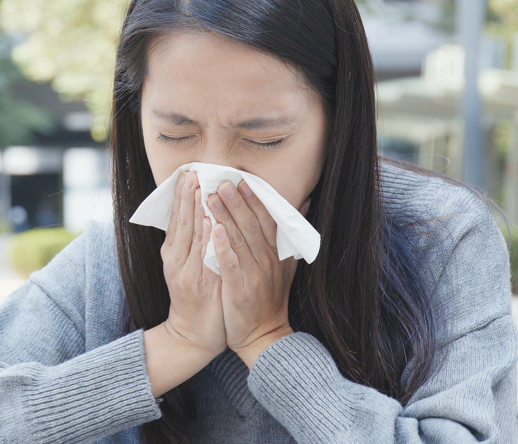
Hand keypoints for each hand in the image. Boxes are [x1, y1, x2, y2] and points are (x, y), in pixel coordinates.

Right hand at [159, 171, 226, 356]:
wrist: (193, 336)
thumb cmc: (198, 298)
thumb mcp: (191, 267)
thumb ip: (196, 242)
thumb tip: (206, 214)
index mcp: (174, 253)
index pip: (177, 218)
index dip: (182, 195)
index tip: (188, 173)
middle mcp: (176, 260)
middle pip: (181, 222)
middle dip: (187, 196)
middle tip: (192, 172)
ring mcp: (187, 272)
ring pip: (191, 236)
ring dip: (195, 211)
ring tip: (200, 188)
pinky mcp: (198, 285)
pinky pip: (203, 257)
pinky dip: (205, 238)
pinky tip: (209, 222)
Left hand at [210, 180, 297, 367]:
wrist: (264, 337)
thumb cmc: (269, 299)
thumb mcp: (287, 265)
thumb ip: (291, 235)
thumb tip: (305, 202)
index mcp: (276, 254)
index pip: (267, 220)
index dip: (255, 199)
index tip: (243, 179)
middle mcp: (267, 261)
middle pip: (252, 225)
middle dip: (237, 201)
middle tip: (222, 180)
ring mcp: (254, 274)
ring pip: (239, 239)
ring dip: (226, 215)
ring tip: (211, 196)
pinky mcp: (240, 288)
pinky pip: (231, 263)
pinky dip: (223, 245)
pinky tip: (213, 229)